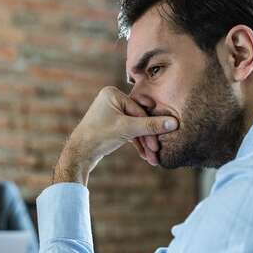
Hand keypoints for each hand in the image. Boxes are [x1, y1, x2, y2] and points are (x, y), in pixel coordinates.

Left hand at [54, 86, 178, 184]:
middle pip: (138, 118)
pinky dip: (136, 143)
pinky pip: (128, 132)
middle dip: (148, 136)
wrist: (79, 154)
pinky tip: (145, 155)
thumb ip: (151, 125)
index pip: (139, 110)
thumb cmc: (99, 137)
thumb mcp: (128, 130)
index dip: (150, 127)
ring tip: (153, 158)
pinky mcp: (111, 125)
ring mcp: (111, 113)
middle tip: (157, 151)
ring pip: (134, 127)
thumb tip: (174, 123)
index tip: (159, 142)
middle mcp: (111, 100)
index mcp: (113, 94)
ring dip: (144, 142)